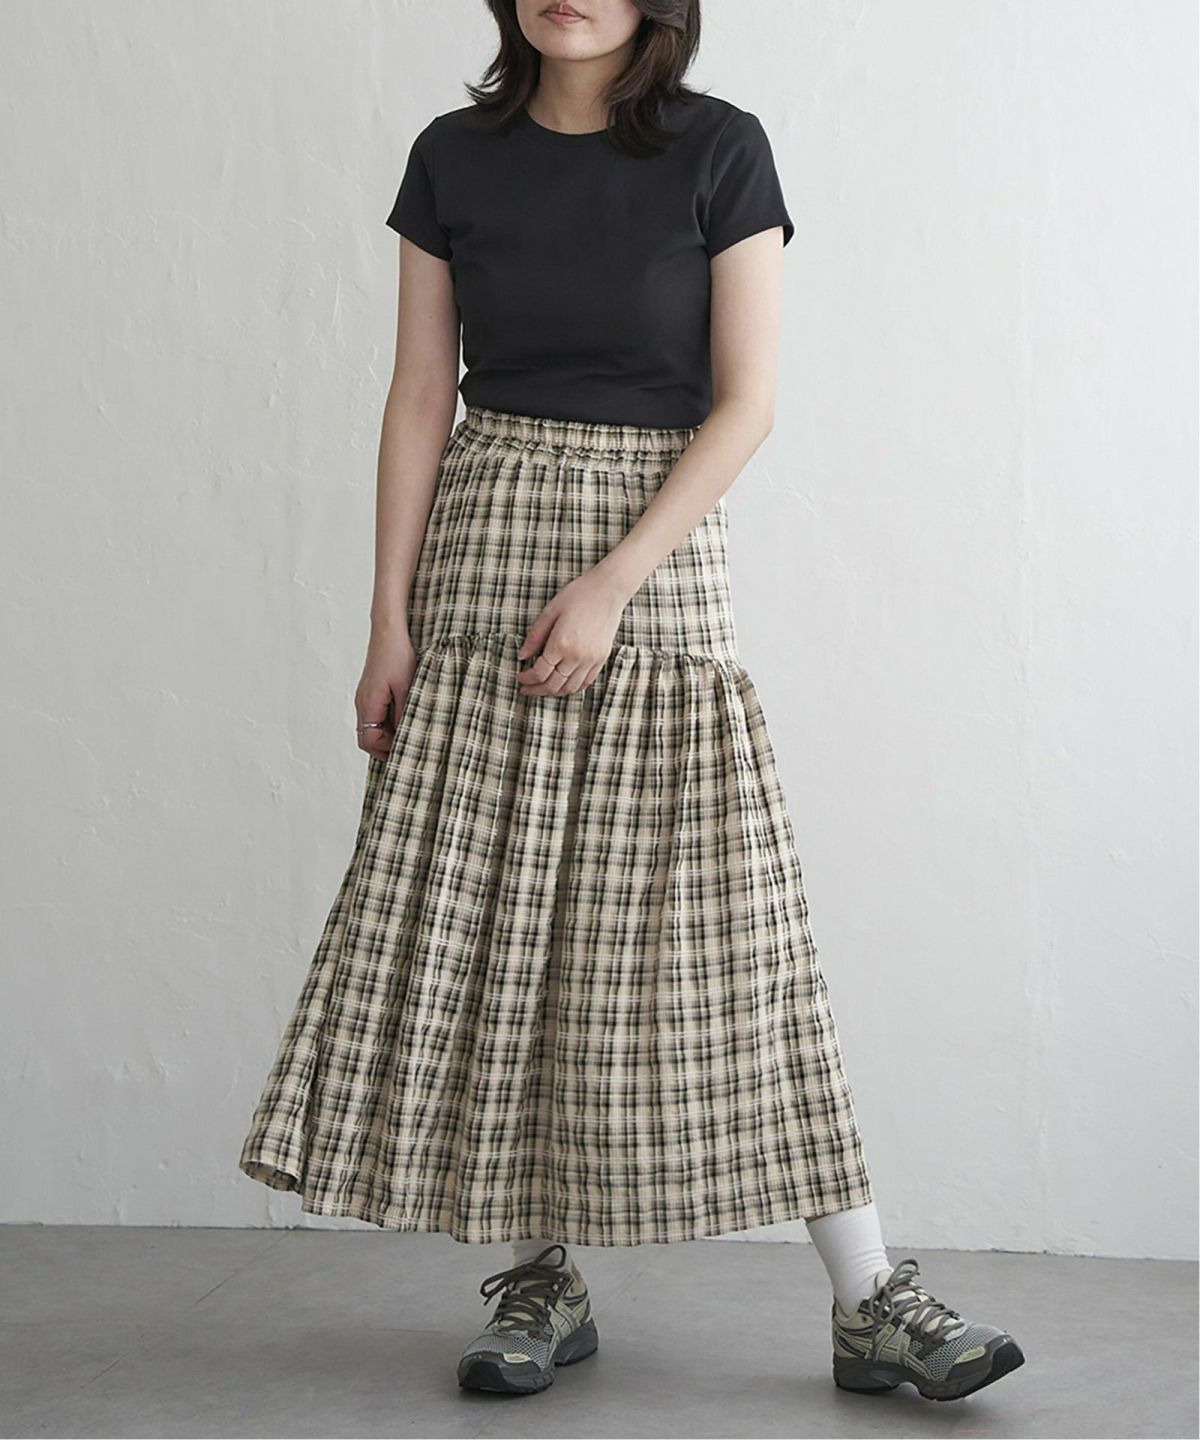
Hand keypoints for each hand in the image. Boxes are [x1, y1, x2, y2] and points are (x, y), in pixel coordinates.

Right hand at [354, 626, 418, 757]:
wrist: (389, 632)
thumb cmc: (397, 656)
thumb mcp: (407, 688)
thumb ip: (404, 714)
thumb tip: (405, 735)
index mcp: (368, 704)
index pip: (369, 741)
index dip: (386, 749)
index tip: (407, 746)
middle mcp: (362, 702)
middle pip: (366, 738)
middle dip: (385, 746)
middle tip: (408, 746)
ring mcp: (364, 697)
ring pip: (371, 727)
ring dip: (387, 734)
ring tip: (409, 731)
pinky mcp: (370, 692)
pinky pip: (374, 715)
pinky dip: (386, 723)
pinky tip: (403, 717)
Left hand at [516, 568, 628, 697]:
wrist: (608, 590)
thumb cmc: (578, 595)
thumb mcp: (550, 611)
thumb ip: (534, 636)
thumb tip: (522, 656)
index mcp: (561, 644)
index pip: (540, 672)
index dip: (526, 679)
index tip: (519, 677)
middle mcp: (577, 656)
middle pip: (553, 685)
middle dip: (536, 690)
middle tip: (526, 688)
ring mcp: (591, 659)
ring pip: (570, 688)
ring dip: (553, 692)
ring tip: (542, 688)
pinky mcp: (601, 658)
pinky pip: (585, 682)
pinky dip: (572, 687)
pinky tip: (562, 684)